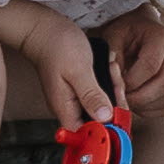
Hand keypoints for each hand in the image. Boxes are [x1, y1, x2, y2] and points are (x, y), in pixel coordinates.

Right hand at [0, 0, 113, 124]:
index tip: (119, 117)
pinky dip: (110, 82)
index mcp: (65, 109)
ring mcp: (75, 99)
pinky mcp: (82, 89)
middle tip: (117, 84)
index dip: (105, 131)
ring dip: (114, 90)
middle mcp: (70, 108)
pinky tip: (110, 67)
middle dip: (115, 105)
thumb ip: (91, 95)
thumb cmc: (56, 46)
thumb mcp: (78, 69)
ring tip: (112, 70)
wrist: (44, 28)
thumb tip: (104, 118)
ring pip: (103, 107)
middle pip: (100, 122)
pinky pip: (101, 93)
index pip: (87, 135)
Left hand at [101, 3, 163, 107]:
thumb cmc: (126, 33)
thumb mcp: (114, 37)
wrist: (141, 29)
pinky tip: (137, 103)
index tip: (117, 85)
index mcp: (161, 37)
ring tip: (128, 100)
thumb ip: (112, 58)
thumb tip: (113, 82)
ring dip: (145, 106)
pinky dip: (151, 110)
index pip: (151, 65)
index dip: (132, 81)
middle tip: (121, 98)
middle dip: (139, 98)